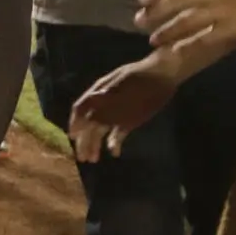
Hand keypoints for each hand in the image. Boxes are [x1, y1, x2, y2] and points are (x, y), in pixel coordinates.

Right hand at [66, 57, 182, 161]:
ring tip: (94, 159)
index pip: (81, 109)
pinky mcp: (130, 118)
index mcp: (100, 92)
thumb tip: (87, 118)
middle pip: (90, 123)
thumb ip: (105, 104)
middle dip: (84, 140)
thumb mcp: (123, 90)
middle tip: (83, 158)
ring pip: (102, 129)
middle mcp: (105, 103)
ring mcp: (117, 111)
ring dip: (96, 143)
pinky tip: (115, 152)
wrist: (163, 74)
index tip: (72, 137)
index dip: (75, 123)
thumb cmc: (142, 80)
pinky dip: (115, 142)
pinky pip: (118, 131)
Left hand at [134, 0, 235, 47]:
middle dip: (155, 13)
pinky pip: (204, 37)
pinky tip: (175, 50)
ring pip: (186, 21)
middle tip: (138, 22)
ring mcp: (222, 8)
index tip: (140, 0)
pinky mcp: (231, 27)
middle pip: (176, 1)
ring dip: (167, 31)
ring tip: (153, 40)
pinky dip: (187, 44)